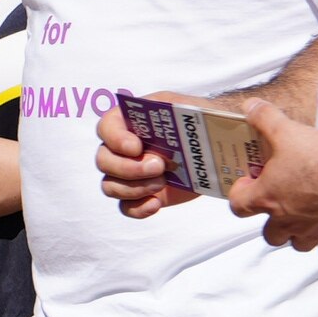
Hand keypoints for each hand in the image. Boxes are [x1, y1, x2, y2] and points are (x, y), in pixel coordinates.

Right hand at [93, 105, 192, 219]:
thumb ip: (182, 108)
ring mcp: (128, 174)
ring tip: (163, 182)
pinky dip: (138, 208)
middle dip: (128, 168)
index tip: (137, 147)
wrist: (214, 146)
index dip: (115, 139)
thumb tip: (187, 115)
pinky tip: (156, 203)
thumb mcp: (190, 108)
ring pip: (110, 186)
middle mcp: (121, 149)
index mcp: (129, 122)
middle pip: (103, 161)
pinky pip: (126, 207)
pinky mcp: (141, 195)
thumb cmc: (198, 122)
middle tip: (159, 166)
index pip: (106, 128)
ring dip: (134, 188)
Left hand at [228, 99, 317, 252]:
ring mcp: (314, 233)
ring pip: (299, 244)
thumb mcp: (287, 131)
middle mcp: (287, 222)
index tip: (250, 184)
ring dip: (299, 233)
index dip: (240, 195)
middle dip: (272, 222)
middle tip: (281, 203)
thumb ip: (265, 118)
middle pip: (270, 235)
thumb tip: (249, 106)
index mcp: (267, 199)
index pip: (238, 206)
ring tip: (308, 215)